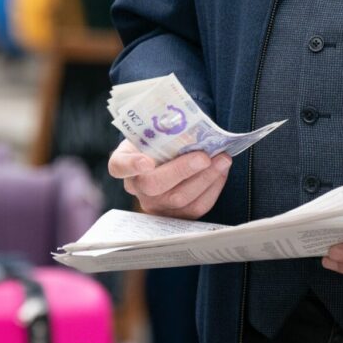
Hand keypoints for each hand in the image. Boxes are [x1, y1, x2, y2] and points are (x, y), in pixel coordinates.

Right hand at [107, 139, 231, 219]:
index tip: (146, 161)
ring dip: (206, 178)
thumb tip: (192, 126)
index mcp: (124, 162)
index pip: (120, 166)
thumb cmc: (159, 141)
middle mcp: (136, 187)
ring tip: (223, 160)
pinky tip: (221, 172)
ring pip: (179, 199)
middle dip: (183, 170)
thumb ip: (164, 130)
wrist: (166, 156)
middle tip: (205, 156)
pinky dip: (213, 188)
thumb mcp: (153, 131)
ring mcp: (154, 205)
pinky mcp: (175, 216)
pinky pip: (196, 208)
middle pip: (154, 185)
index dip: (132, 165)